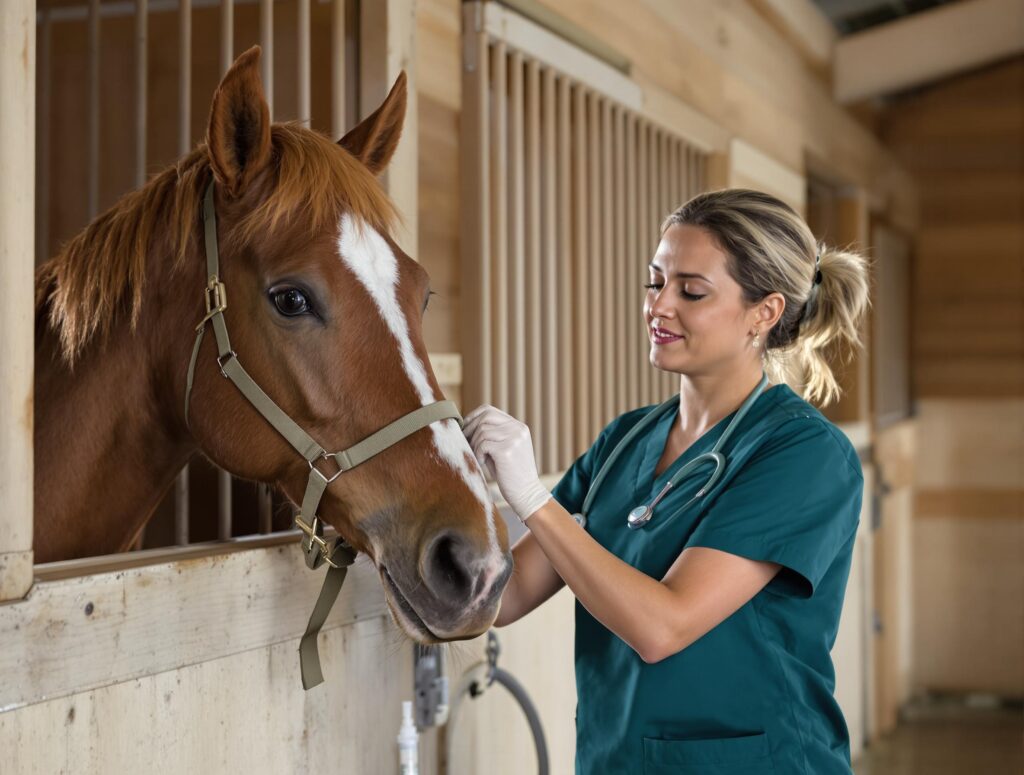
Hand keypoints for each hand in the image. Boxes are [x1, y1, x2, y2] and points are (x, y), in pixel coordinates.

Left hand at [463, 405, 551, 523]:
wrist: (526, 494)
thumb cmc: (510, 474)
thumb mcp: (503, 449)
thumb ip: (492, 435)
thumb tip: (465, 424)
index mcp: (518, 427)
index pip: (490, 411)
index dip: (473, 417)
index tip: (464, 429)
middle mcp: (518, 429)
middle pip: (485, 417)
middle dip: (470, 429)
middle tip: (465, 443)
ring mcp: (514, 438)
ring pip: (482, 431)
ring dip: (475, 444)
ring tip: (479, 457)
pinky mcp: (507, 450)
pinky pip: (483, 444)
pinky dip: (478, 453)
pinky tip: (483, 463)